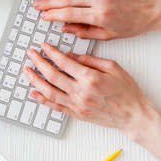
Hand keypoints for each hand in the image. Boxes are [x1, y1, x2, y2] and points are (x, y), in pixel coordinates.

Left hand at [24, 43, 155, 136]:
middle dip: (39, 63)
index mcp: (90, 78)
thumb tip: (72, 55)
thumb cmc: (126, 91)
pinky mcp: (77, 114)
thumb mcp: (112, 67)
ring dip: (36, 80)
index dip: (51, 53)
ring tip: (27, 71)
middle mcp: (81, 92)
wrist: (133, 114)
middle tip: (30, 54)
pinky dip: (42, 100)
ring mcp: (77, 105)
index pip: (64, 62)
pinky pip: (55, 107)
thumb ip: (90, 60)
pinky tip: (34, 93)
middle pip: (53, 75)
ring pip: (50, 92)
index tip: (44, 46)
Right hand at [33, 0, 159, 39]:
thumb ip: (85, 32)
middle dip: (48, 2)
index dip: (53, 15)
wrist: (152, 7)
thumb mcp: (109, 35)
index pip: (69, 14)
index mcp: (100, 16)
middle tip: (36, 4)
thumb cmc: (133, 24)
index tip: (43, 16)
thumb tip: (65, 28)